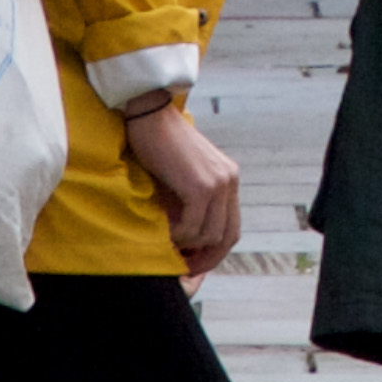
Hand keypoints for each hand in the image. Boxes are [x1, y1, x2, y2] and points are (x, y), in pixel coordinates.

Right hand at [124, 98, 244, 275]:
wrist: (148, 114)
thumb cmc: (157, 144)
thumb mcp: (182, 176)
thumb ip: (191, 201)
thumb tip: (187, 241)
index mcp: (228, 177)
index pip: (232, 227)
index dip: (216, 251)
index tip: (194, 263)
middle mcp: (230, 180)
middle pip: (228, 236)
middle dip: (207, 257)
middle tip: (184, 266)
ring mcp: (218, 183)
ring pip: (210, 235)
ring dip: (188, 244)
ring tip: (168, 238)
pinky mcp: (201, 186)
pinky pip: (193, 226)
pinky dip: (178, 234)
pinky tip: (164, 227)